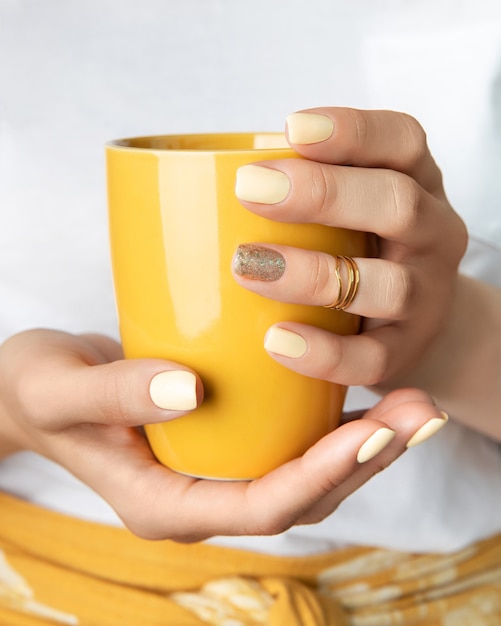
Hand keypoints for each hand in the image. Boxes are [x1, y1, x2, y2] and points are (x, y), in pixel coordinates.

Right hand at [0, 329, 443, 540]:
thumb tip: (189, 391)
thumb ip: (113, 394)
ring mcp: (215, 466)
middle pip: (301, 494)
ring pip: (305, 470)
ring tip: (414, 403)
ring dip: (365, 442)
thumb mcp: (59, 389)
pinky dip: (334, 420)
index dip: (318, 475)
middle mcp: (202, 493)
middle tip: (418, 413)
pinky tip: (366, 387)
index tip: (369, 433)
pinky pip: (289, 439)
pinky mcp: (225, 435)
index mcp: (165, 503)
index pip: (258, 506)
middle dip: (365, 460)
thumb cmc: (36, 388)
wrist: (32, 385)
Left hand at [233, 107, 467, 391]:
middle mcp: (433, 233)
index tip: (291, 127)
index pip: (402, 141)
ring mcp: (427, 296)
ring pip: (387, 285)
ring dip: (314, 274)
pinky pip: (374, 358)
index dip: (352, 131)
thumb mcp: (349, 207)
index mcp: (415, 182)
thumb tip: (206, 181)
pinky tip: (277, 340)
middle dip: (323, 193)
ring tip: (247, 268)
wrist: (408, 321)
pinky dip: (325, 353)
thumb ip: (304, 188)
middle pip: (396, 203)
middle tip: (249, 190)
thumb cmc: (358, 248)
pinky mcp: (408, 350)